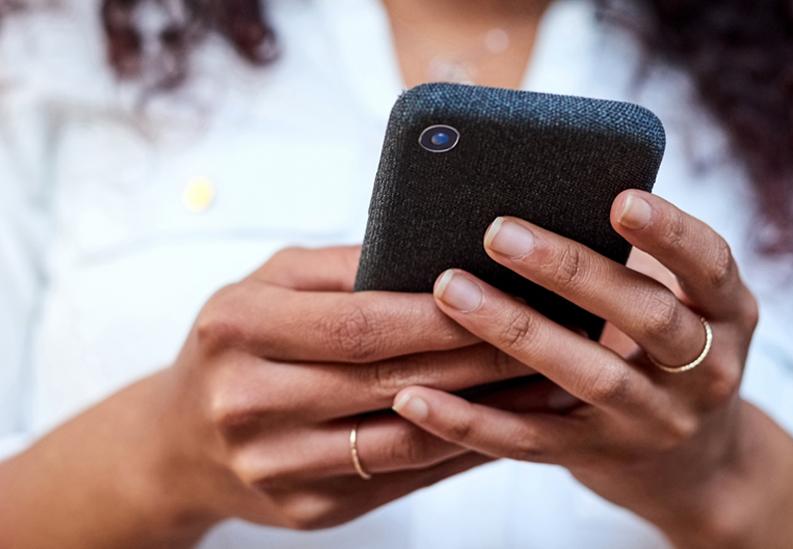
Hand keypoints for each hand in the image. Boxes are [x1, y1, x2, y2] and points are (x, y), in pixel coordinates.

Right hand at [154, 245, 551, 531]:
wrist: (177, 442)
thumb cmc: (236, 344)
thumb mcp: (268, 284)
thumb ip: (344, 268)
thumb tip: (439, 258)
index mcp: (239, 328)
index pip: (360, 323)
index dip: (440, 315)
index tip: (506, 295)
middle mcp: (249, 402)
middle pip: (389, 381)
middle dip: (479, 359)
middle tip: (546, 336)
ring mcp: (276, 467)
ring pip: (405, 442)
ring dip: (485, 415)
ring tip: (545, 386)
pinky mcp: (306, 510)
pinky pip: (400, 480)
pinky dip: (456, 452)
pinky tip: (501, 428)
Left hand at [390, 191, 792, 547]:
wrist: (695, 466)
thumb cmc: (667, 354)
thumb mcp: (677, 305)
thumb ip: (630, 263)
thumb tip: (537, 189)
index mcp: (728, 316)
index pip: (711, 267)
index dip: (670, 233)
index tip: (620, 199)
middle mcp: (706, 372)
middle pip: (646, 317)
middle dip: (573, 272)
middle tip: (500, 232)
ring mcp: (654, 423)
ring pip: (589, 377)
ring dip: (516, 332)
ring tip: (451, 290)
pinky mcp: (599, 459)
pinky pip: (530, 443)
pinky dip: (470, 420)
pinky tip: (416, 397)